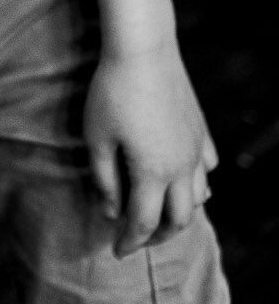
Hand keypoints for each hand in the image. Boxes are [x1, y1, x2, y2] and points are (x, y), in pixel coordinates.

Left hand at [84, 43, 218, 256]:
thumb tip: (110, 213)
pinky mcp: (200, 130)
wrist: (144, 52)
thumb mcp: (97, 138)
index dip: (129, 241)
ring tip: (161, 215)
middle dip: (158, 236)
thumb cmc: (112, 93)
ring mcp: (195, 149)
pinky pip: (207, 167)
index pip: (143, 222)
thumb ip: (104, 179)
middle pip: (179, 218)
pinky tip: (184, 179)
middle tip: (138, 240)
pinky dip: (198, 182)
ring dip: (181, 212)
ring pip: (200, 196)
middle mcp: (182, 167)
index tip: (116, 252)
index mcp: (153, 173)